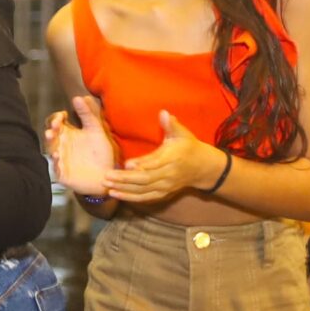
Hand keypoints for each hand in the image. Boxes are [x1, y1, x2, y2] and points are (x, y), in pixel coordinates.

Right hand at [43, 94, 116, 198]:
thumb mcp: (97, 131)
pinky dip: (56, 163)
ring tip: (51, 137)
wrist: (107, 177)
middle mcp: (62, 145)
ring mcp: (61, 159)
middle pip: (51, 135)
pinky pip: (56, 168)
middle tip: (55, 125)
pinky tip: (58, 157)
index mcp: (69, 134)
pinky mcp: (62, 173)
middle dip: (51, 129)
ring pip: (50, 150)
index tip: (62, 115)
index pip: (57, 123)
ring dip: (50, 144)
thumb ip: (89, 114)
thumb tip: (80, 96)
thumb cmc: (101, 153)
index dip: (57, 118)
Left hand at [105, 111, 226, 204]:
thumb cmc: (188, 146)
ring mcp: (165, 186)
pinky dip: (130, 197)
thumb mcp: (182, 133)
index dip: (141, 164)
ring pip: (143, 190)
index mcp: (172, 158)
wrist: (203, 168)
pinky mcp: (163, 193)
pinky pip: (145, 197)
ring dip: (124, 189)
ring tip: (106, 187)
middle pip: (145, 179)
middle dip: (125, 179)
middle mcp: (168, 174)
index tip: (126, 164)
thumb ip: (171, 124)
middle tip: (106, 177)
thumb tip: (164, 112)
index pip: (155, 163)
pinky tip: (116, 194)